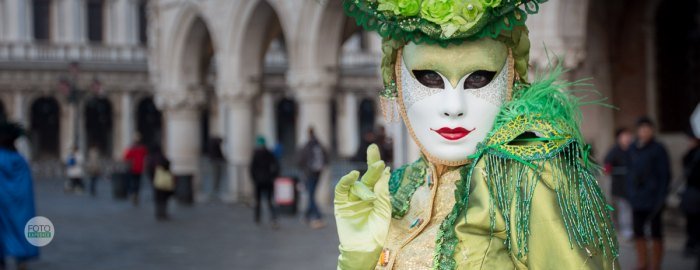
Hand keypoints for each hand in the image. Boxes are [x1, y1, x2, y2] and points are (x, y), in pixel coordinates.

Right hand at [334, 144, 391, 268]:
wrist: (365, 246)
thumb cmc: (377, 230)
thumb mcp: (384, 208)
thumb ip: (382, 189)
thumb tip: (385, 170)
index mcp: (376, 195)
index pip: (376, 176)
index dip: (374, 162)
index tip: (373, 148)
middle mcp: (363, 195)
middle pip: (367, 176)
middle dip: (371, 164)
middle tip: (375, 153)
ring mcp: (351, 199)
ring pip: (357, 185)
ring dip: (364, 186)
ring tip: (371, 197)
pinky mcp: (341, 204)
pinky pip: (341, 189)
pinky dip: (346, 181)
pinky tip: (352, 176)